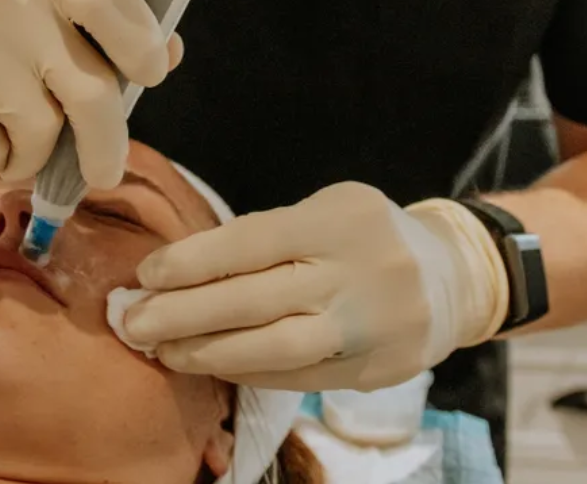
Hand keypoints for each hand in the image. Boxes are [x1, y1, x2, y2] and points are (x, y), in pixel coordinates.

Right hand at [0, 0, 179, 186]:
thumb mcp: (19, 1)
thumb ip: (88, 25)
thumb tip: (167, 54)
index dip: (144, 46)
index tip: (147, 76)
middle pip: (93, 90)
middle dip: (107, 145)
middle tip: (102, 170)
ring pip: (42, 131)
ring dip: (31, 153)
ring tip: (5, 135)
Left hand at [123, 182, 508, 391]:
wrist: (453, 277)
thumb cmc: (367, 232)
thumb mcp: (327, 208)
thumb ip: (270, 236)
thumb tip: (186, 268)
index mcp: (336, 221)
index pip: (250, 242)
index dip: (193, 261)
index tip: (146, 275)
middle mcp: (354, 274)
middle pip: (254, 300)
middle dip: (184, 314)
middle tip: (134, 323)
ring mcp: (366, 328)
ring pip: (274, 349)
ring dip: (208, 353)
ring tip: (163, 351)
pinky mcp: (372, 372)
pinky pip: (297, 377)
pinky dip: (247, 371)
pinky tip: (210, 364)